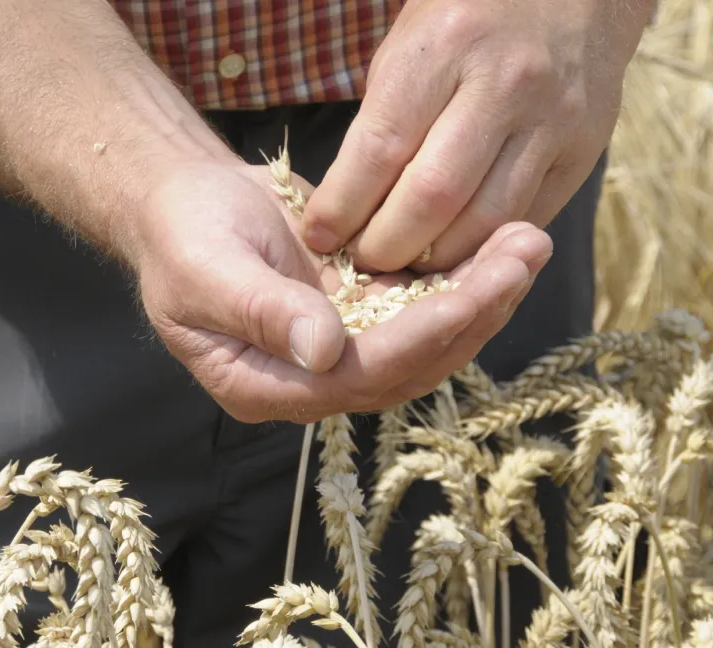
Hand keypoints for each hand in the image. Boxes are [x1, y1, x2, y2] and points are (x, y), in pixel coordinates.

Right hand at [132, 161, 552, 422]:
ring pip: (426, 339)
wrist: (183, 200)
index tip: (468, 297)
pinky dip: (463, 276)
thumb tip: (325, 350)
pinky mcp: (361, 310)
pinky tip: (503, 239)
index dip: (414, 340)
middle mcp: (310, 380)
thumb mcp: (206, 269)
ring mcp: (340, 347)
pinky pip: (422, 304)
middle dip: (471, 315)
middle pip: (407, 366)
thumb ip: (262, 311)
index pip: (354, 377)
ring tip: (531, 243)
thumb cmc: (180, 232)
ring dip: (482, 296)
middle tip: (526, 256)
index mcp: (264, 385)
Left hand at [301, 0, 652, 272]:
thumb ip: (382, 121)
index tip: (319, 234)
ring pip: (484, 222)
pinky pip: (524, 219)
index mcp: (446, 48)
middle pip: (433, 198)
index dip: (343, 206)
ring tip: (402, 265)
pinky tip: (452, 252)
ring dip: (433, 259)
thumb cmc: (467, 18)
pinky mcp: (583, 152)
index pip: (381, 149)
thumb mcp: (408, 45)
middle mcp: (505, 85)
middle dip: (386, 245)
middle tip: (360, 260)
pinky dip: (481, 247)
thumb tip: (348, 207)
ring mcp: (553, 120)